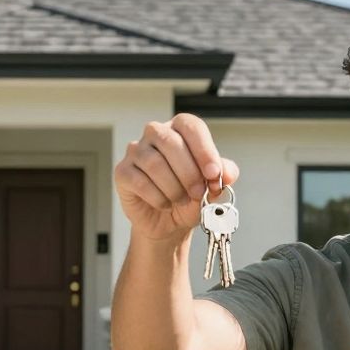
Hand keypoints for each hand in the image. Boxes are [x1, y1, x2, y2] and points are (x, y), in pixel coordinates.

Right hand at [115, 113, 239, 240]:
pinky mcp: (123, 171)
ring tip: (181, 200)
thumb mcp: (213, 186)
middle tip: (198, 193)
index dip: (204, 150)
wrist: (168, 223)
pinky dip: (157, 198)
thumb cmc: (190, 198)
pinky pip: (139, 181)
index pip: (191, 126)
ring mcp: (136, 151)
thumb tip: (226, 172)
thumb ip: (224, 174)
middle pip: (171, 143)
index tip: (213, 174)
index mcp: (180, 129)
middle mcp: (156, 134)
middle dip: (189, 173)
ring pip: (154, 163)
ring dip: (174, 188)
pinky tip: (165, 204)